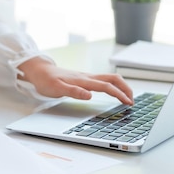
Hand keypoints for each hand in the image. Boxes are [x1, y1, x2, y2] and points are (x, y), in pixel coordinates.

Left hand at [18, 56, 133, 104]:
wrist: (40, 71)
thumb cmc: (47, 81)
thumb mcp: (57, 89)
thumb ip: (73, 92)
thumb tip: (89, 96)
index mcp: (83, 80)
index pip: (106, 86)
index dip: (119, 94)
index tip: (128, 103)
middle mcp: (88, 77)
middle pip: (113, 79)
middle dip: (126, 88)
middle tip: (132, 101)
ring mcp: (87, 77)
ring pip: (110, 78)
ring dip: (121, 86)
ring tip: (127, 97)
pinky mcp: (85, 78)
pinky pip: (104, 80)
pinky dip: (113, 85)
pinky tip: (113, 92)